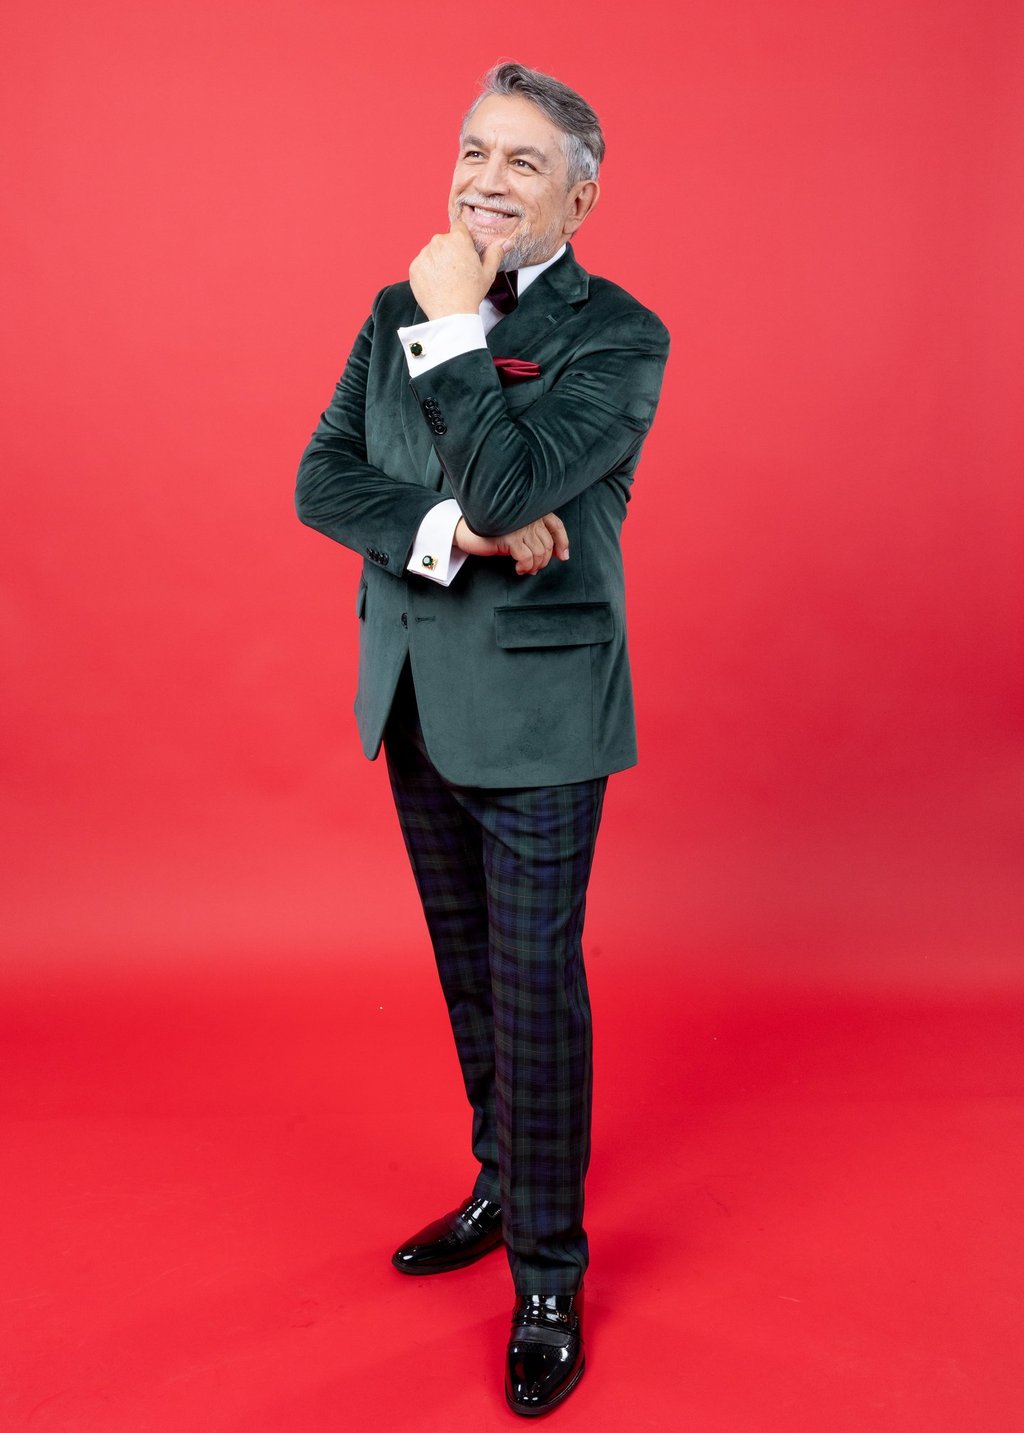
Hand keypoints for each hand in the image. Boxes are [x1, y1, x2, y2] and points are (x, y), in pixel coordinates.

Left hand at [410, 220, 511, 318]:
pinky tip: (436, 284)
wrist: (452, 314)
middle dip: (449, 251)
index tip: (464, 252)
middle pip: (444, 240)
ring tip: (446, 279)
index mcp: (458, 239)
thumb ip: (495, 253)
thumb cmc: (471, 293)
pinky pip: (421, 265)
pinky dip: (426, 272)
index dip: (462, 240)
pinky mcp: (414, 267)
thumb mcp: (488, 273)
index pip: (458, 228)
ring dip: (437, 261)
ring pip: (431, 252)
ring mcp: (424, 254)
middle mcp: (439, 242)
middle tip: (456, 270)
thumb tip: (505, 242)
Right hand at [454, 513, 569, 575]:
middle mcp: (527, 516)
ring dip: (534, 566)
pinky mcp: (510, 538)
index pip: (556, 525)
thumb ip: (532, 535)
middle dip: (544, 560)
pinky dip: (525, 567)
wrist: (464, 529)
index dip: (563, 542)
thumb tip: (552, 555)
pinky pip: (527, 558)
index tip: (563, 556)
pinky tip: (518, 568)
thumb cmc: (490, 529)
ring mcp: (519, 526)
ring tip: (525, 569)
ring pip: (539, 553)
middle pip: (548, 543)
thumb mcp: (515, 529)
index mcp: (531, 511)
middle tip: (535, 568)